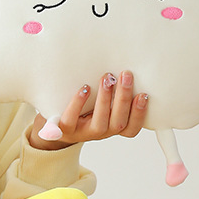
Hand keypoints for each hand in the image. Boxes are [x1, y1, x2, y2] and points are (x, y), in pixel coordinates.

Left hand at [30, 71, 148, 149]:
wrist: (55, 123)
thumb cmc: (85, 106)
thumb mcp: (102, 101)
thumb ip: (115, 91)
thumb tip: (129, 64)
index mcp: (113, 127)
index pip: (131, 129)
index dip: (139, 114)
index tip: (144, 94)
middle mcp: (101, 133)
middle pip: (118, 122)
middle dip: (123, 98)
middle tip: (125, 75)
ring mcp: (83, 133)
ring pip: (100, 123)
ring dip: (105, 99)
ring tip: (107, 78)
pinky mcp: (65, 129)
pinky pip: (71, 119)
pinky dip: (78, 104)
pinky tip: (85, 88)